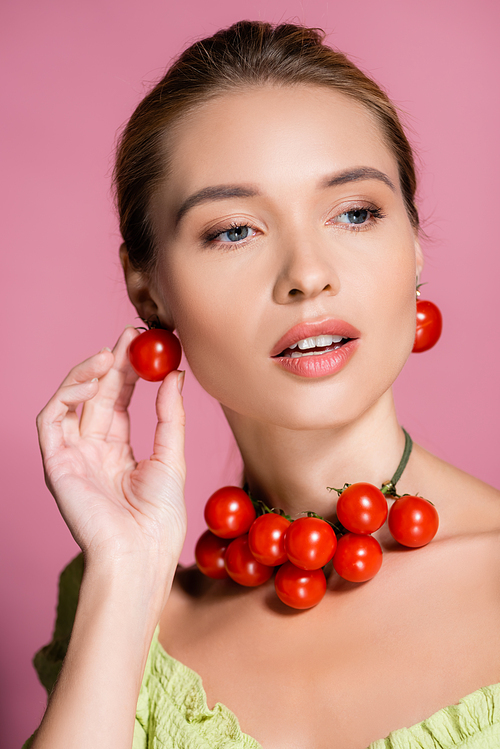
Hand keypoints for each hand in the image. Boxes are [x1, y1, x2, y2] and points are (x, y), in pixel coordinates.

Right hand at [36, 327, 186, 570]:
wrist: (140, 554)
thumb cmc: (159, 518)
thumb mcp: (171, 458)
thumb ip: (170, 416)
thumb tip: (176, 376)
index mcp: (118, 451)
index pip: (119, 401)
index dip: (129, 372)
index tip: (146, 344)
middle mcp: (92, 450)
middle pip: (98, 396)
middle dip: (112, 363)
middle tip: (130, 335)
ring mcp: (72, 455)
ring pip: (70, 401)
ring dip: (87, 374)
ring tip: (111, 354)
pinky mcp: (55, 462)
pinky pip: (51, 419)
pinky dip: (67, 395)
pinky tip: (94, 381)